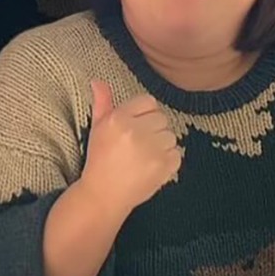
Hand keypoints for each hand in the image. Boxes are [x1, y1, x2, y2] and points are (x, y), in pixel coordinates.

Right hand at [77, 81, 180, 215]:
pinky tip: (150, 167)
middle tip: (136, 146)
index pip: (147, 102)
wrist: (104, 194)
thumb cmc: (100, 159)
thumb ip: (102, 102)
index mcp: (118, 119)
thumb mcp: (97, 128)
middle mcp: (135, 131)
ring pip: (170, 136)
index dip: (142, 115)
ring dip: (160, 145)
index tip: (134, 128)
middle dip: (152, 130)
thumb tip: (97, 80)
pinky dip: (167, 161)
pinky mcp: (163, 166)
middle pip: (161, 118)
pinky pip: (177, 153)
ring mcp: (151, 149)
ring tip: (142, 157)